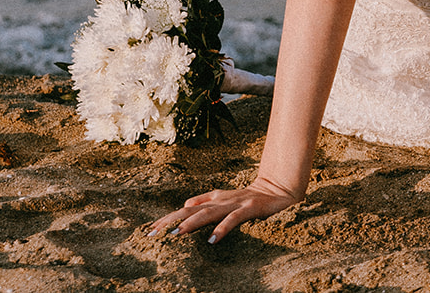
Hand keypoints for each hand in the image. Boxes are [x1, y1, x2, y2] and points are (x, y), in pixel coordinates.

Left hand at [148, 178, 301, 243]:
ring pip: (208, 213)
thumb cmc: (251, 198)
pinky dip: (221, 229)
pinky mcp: (250, 209)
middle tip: (153, 234)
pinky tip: (211, 240)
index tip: (149, 231)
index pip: (186, 209)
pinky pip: (233, 220)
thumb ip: (206, 201)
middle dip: (171, 221)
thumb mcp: (226, 200)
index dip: (168, 218)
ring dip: (191, 223)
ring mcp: (235, 204)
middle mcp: (221, 200)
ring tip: (175, 234)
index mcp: (214, 200)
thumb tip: (185, 204)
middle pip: (191, 211)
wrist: (280, 189)